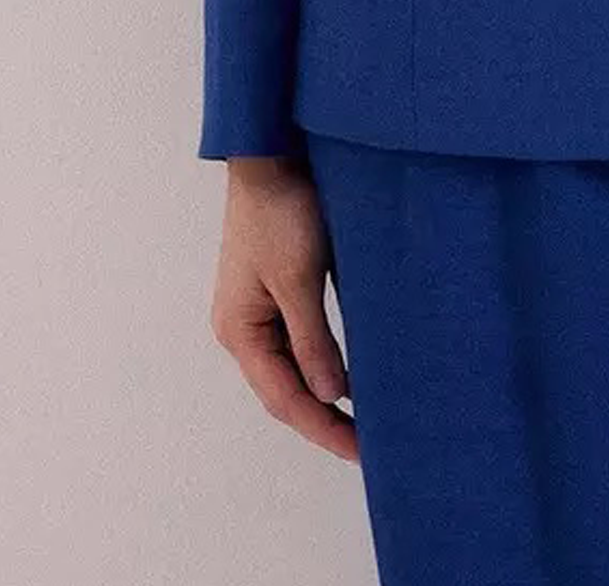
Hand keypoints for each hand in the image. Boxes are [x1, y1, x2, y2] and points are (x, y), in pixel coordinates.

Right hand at [208, 154, 358, 460]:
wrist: (272, 156)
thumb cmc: (280, 212)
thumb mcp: (299, 278)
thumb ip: (313, 338)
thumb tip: (330, 395)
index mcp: (240, 331)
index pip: (285, 398)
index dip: (323, 428)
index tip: (360, 450)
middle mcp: (245, 328)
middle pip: (286, 390)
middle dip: (324, 420)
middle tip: (368, 447)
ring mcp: (259, 310)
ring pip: (294, 369)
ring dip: (325, 396)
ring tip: (362, 422)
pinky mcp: (279, 290)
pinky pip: (301, 342)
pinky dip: (324, 363)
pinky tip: (350, 375)